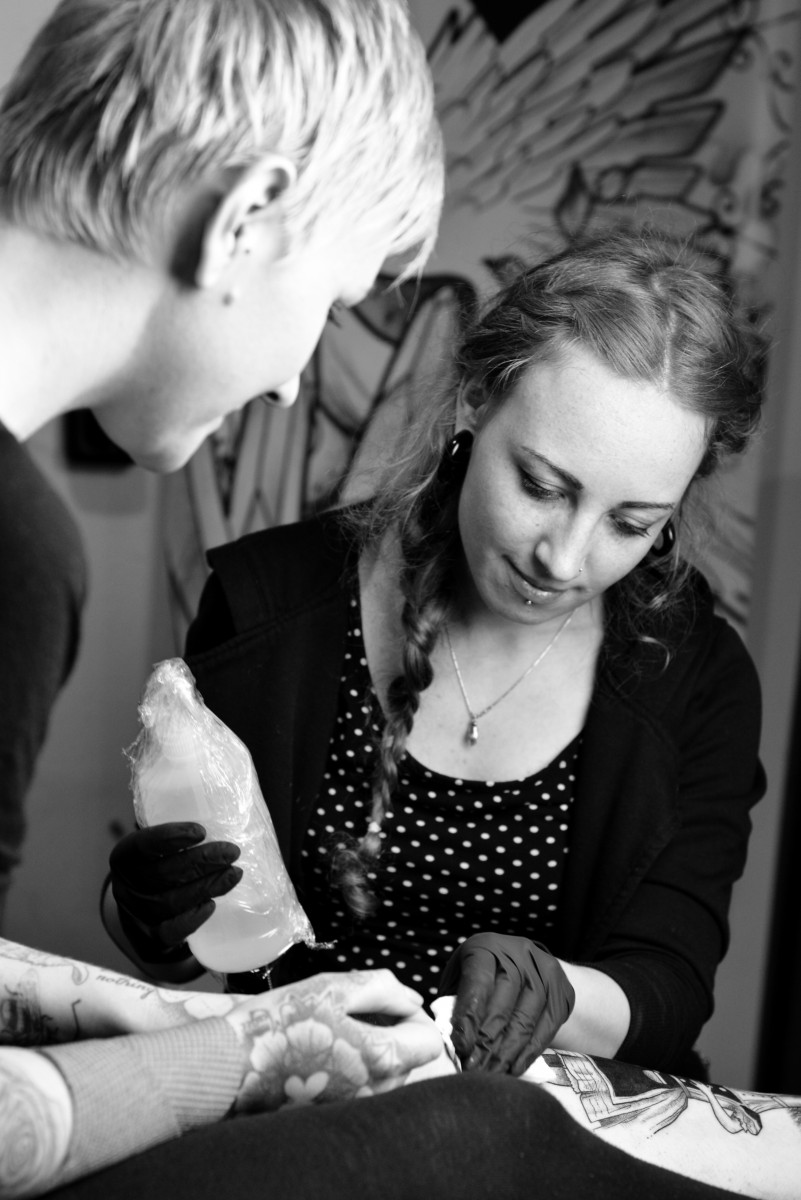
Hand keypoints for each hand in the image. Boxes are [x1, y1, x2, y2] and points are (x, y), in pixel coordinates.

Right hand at [108, 822, 241, 955]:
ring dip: (207, 886)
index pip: (142, 845)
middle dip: (202, 861)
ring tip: (234, 874)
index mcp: (124, 857)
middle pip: (163, 874)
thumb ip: (176, 829)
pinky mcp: (151, 940)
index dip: (170, 837)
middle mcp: (124, 887)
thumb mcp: (159, 847)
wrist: (144, 916)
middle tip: (232, 851)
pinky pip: (171, 931)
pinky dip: (194, 918)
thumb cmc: (160, 868)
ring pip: (171, 902)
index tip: (201, 831)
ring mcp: (136, 916)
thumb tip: (221, 799)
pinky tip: (212, 904)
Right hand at [225, 969, 442, 1112]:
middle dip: (392, 1031)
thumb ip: (381, 988)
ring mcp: (355, 1109)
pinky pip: (362, 1090)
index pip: (431, 1041)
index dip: (414, 1016)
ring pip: (386, 1075)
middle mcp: (375, 1093)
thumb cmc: (280, 1023)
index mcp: (381, 1059)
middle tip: (355, 1012)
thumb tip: (411, 998)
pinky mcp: (336, 1116)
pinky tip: (325, 1052)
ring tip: (335, 1030)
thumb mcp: (332, 988)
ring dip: (372, 1049)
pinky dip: (353, 1069)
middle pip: (410, 1059)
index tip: (389, 1005)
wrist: (231, 1066)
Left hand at [437, 933, 574, 1075]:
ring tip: (491, 1075)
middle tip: (473, 1070)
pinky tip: (514, 1069)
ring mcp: (544, 972)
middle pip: (503, 1004)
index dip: (469, 1017)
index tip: (461, 1048)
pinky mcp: (563, 991)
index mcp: (486, 948)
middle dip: (486, 1042)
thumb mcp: (463, 978)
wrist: (529, 965)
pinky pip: (546, 1028)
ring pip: (525, 1020)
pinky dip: (529, 1053)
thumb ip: (454, 1002)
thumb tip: (450, 1041)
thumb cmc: (483, 978)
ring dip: (506, 1053)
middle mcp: (518, 954)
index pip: (478, 982)